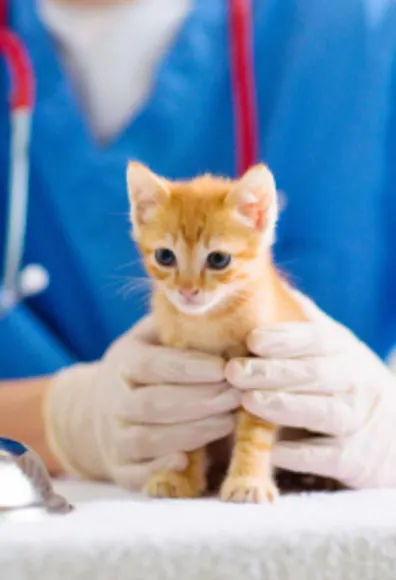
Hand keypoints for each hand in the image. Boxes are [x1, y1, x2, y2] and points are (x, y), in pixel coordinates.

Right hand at [45, 317, 237, 489]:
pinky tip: (190, 461)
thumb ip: (180, 326)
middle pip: (154, 404)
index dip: (188, 368)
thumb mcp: (155, 337)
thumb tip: (220, 307)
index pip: (152, 365)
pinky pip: (137, 475)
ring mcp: (113, 437)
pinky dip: (162, 470)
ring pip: (149, 439)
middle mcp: (114, 401)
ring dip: (193, 432)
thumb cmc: (148, 366)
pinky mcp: (120, 468)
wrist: (105, 407)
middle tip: (237, 396)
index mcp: (123, 362)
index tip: (224, 368)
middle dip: (200, 401)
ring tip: (230, 421)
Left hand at [226, 292, 395, 488]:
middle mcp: (356, 382)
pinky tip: (272, 448)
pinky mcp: (354, 458)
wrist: (389, 431)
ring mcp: (358, 420)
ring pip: (324, 412)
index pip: (317, 339)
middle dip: (272, 372)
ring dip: (285, 406)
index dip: (285, 339)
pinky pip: (328, 455)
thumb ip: (299, 322)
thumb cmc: (342, 381)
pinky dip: (301, 453)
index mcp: (344, 350)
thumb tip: (259, 285)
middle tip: (234, 371)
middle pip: (315, 374)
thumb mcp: (330, 347)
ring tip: (249, 402)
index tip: (252, 339)